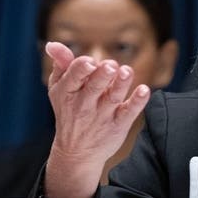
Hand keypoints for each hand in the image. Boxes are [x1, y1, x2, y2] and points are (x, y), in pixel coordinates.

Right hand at [43, 42, 150, 197]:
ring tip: (127, 71)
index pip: (73, 78)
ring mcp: (102, 116)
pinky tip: (145, 90)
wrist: (76, 152)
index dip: (81, 69)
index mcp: (67, 92)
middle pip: (94, 86)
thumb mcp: (59, 89)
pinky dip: (137, 101)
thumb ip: (61, 64)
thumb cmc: (69, 112)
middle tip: (110, 65)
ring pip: (113, 97)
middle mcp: (84, 105)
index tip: (89, 61)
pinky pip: (129, 112)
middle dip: (102, 75)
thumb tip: (52, 44)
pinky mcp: (118, 125)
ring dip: (121, 84)